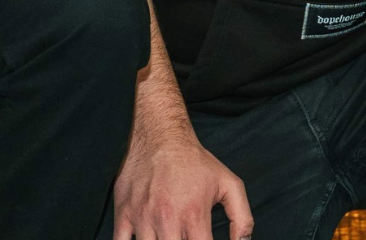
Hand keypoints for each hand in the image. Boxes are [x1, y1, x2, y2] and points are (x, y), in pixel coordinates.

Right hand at [110, 121, 252, 239]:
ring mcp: (142, 218)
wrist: (160, 135)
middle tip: (184, 238)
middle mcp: (167, 219)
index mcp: (194, 215)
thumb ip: (242, 218)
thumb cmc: (195, 162)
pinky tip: (146, 238)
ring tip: (168, 237)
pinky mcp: (123, 213)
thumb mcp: (229, 184)